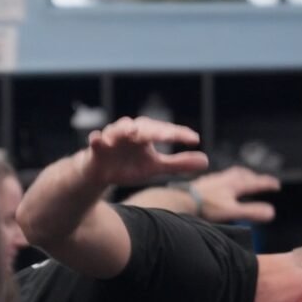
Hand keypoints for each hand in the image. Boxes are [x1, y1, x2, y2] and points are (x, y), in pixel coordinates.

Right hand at [83, 117, 207, 186]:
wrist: (100, 173)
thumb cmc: (129, 165)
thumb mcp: (155, 167)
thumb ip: (178, 163)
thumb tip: (206, 161)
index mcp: (147, 135)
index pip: (165, 132)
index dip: (179, 134)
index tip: (194, 139)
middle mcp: (131, 132)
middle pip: (145, 128)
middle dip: (156, 131)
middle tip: (169, 136)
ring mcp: (113, 138)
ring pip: (119, 129)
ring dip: (125, 129)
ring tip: (133, 132)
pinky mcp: (97, 147)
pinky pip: (95, 140)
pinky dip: (97, 139)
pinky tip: (98, 139)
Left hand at [190, 166, 280, 222]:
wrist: (180, 201)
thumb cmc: (205, 207)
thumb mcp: (232, 211)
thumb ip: (251, 212)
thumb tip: (271, 212)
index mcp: (234, 184)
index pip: (255, 182)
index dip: (267, 184)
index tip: (276, 185)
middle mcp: (224, 179)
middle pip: (243, 175)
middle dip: (254, 177)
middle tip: (262, 180)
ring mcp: (212, 181)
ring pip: (230, 175)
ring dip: (240, 176)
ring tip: (243, 178)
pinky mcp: (202, 184)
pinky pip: (218, 179)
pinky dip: (226, 180)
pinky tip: (221, 186)